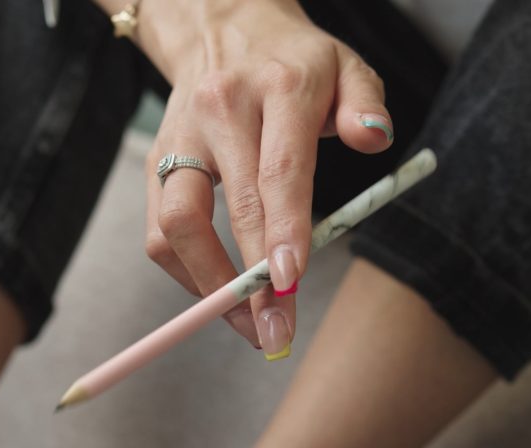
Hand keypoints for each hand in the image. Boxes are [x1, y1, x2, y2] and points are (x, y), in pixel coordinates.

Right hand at [134, 0, 394, 356]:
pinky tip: (219, 293)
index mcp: (278, 90)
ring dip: (208, 286)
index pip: (279, 170)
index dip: (283, 230)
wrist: (221, 25)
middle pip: (230, 207)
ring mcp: (180, 137)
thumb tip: (375, 140)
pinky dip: (187, 272)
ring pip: (176, 225)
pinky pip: (160, 230)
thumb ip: (366, 103)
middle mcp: (221, 112)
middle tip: (276, 333)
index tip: (290, 281)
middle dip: (252, 281)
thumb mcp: (346, 65)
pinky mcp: (156, 161)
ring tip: (245, 325)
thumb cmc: (293, 60)